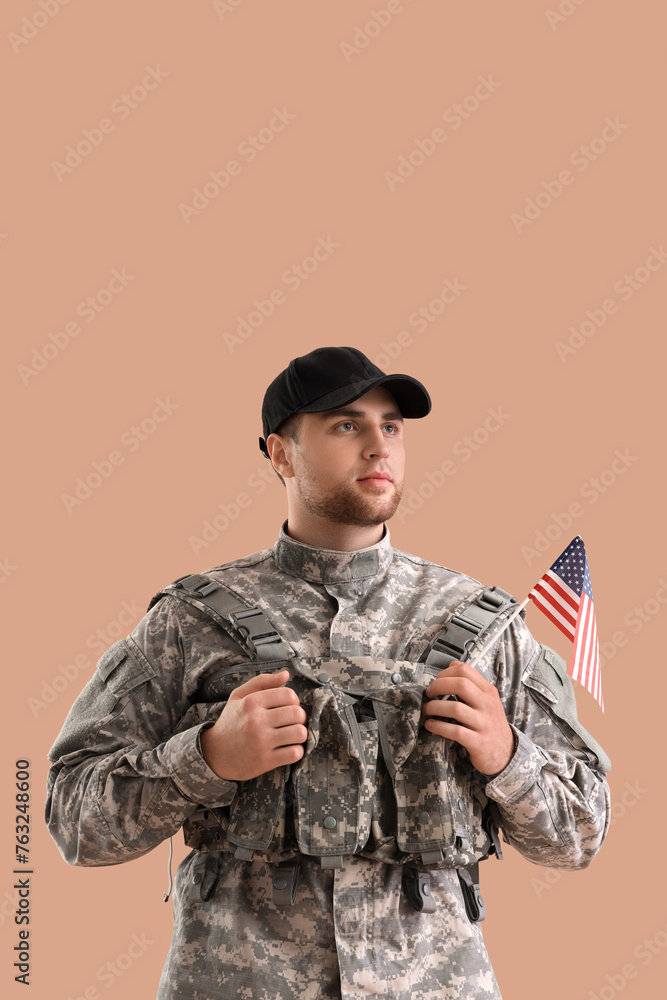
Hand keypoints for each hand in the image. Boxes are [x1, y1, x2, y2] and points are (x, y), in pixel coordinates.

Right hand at [200, 669, 307, 780]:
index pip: (289, 695)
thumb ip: (262, 682)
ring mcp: (261, 741)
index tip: (287, 707)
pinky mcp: (265, 760)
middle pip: (297, 714)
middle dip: (300, 717)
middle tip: (293, 722)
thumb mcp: (239, 696)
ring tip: (292, 735)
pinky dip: (296, 751)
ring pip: (300, 733)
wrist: (214, 754)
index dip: (293, 701)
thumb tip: (286, 674)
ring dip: (300, 734)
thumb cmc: (231, 722)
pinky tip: (288, 748)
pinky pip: (295, 753)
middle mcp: (256, 720)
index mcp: (251, 702)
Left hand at [421, 660, 514, 775]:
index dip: (445, 673)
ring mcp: (484, 724)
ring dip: (434, 707)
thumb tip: (452, 664)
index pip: (466, 670)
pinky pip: (455, 731)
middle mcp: (487, 705)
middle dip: (438, 686)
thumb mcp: (486, 700)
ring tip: (425, 710)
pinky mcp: (478, 742)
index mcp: (488, 692)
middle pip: (460, 684)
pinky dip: (438, 727)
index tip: (436, 681)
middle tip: (428, 694)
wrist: (506, 753)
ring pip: (455, 708)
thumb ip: (471, 683)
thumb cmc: (490, 723)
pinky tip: (430, 725)